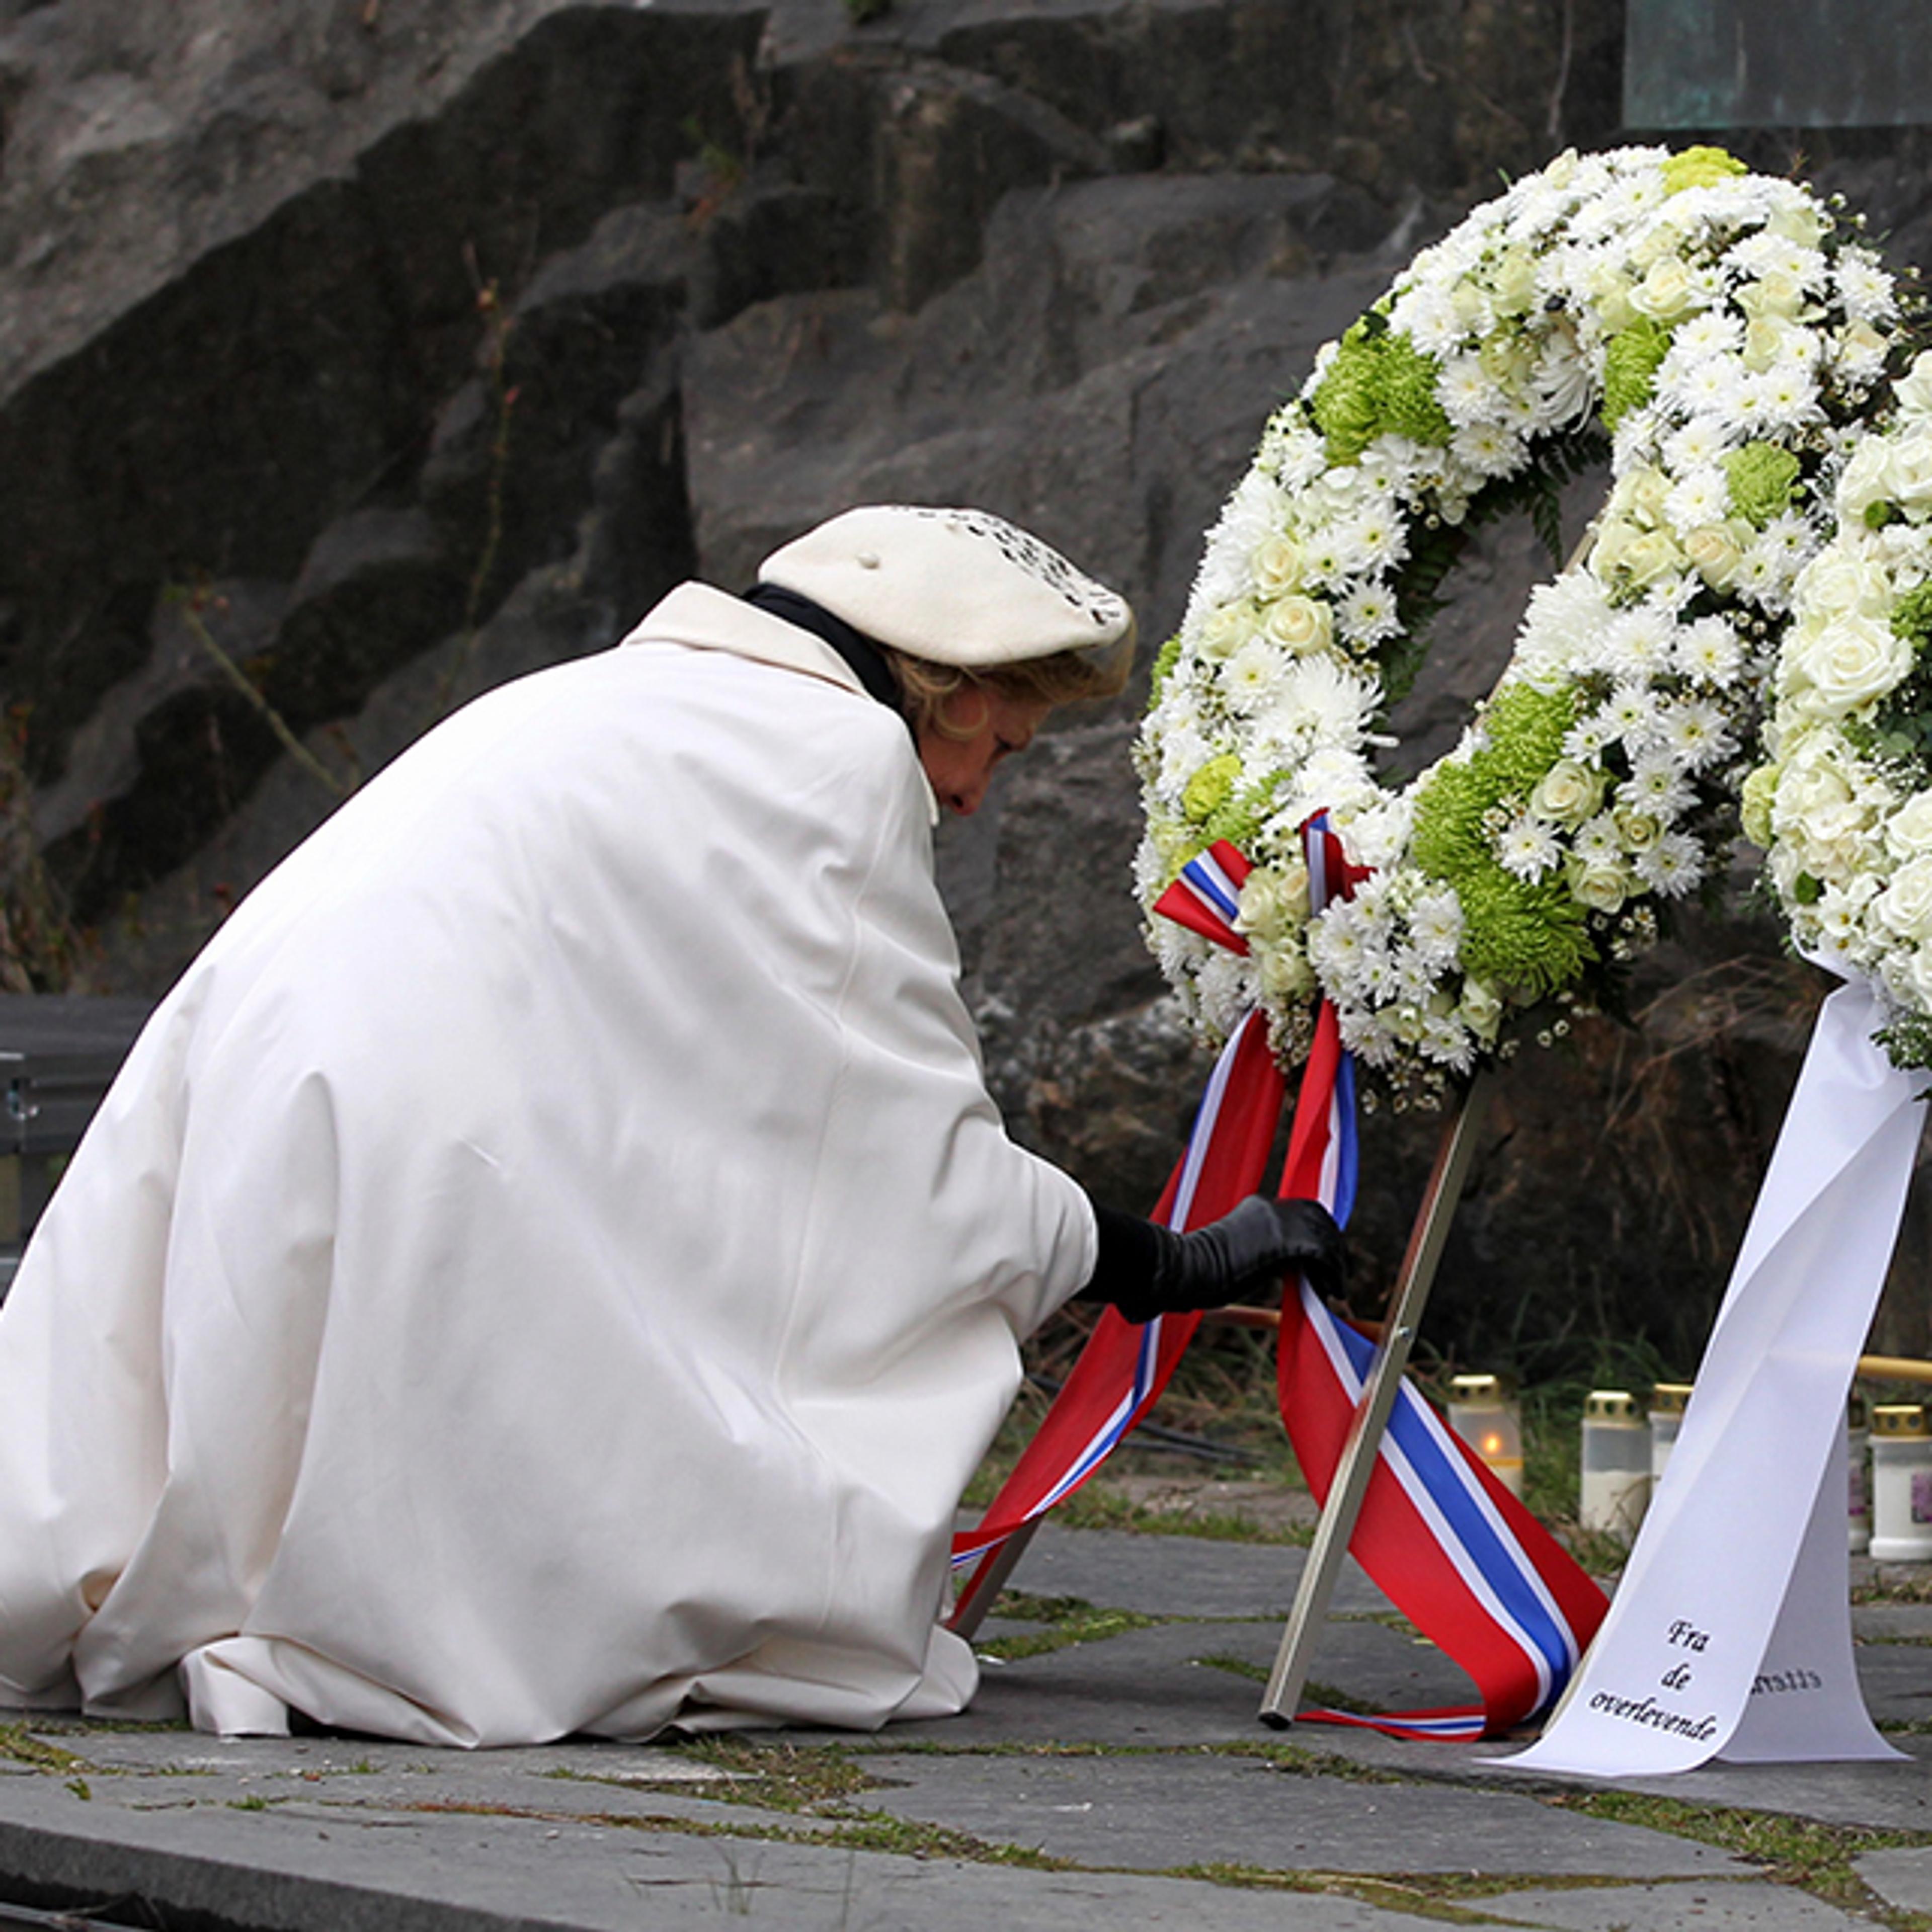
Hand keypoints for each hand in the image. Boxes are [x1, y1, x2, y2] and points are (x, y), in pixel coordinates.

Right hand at [1167, 1194, 1346, 1310]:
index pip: (1306, 1212)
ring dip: (1336, 1265)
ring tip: (1335, 1290)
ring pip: (1326, 1237)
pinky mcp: (1284, 1239)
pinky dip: (1333, 1274)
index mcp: (1260, 1206)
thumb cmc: (1201, 1272)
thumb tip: (1295, 1271)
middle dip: (1334, 1249)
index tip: (1325, 1263)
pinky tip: (1331, 1293)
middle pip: (1321, 1220)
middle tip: (1336, 1279)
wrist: (1185, 1268)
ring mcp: (1279, 1220)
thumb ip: (1267, 1253)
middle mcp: (1273, 1206)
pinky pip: (1322, 1254)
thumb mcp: (1240, 1253)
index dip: (1321, 1236)